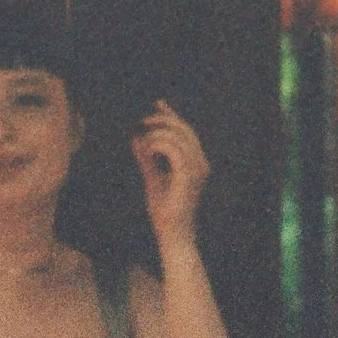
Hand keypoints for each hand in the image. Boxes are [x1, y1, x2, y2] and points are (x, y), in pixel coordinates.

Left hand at [130, 101, 211, 248]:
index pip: (186, 131)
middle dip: (161, 120)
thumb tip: (136, 138)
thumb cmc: (164, 211)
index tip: (157, 103)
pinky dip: (157, 145)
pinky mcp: (189, 176)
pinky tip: (147, 151)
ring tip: (142, 144)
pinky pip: (174, 149)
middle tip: (141, 121)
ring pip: (178, 136)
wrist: (173, 235)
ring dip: (156, 135)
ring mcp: (198, 169)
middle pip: (184, 129)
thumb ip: (146, 158)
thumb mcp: (152, 178)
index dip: (172, 115)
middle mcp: (201, 163)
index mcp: (196, 162)